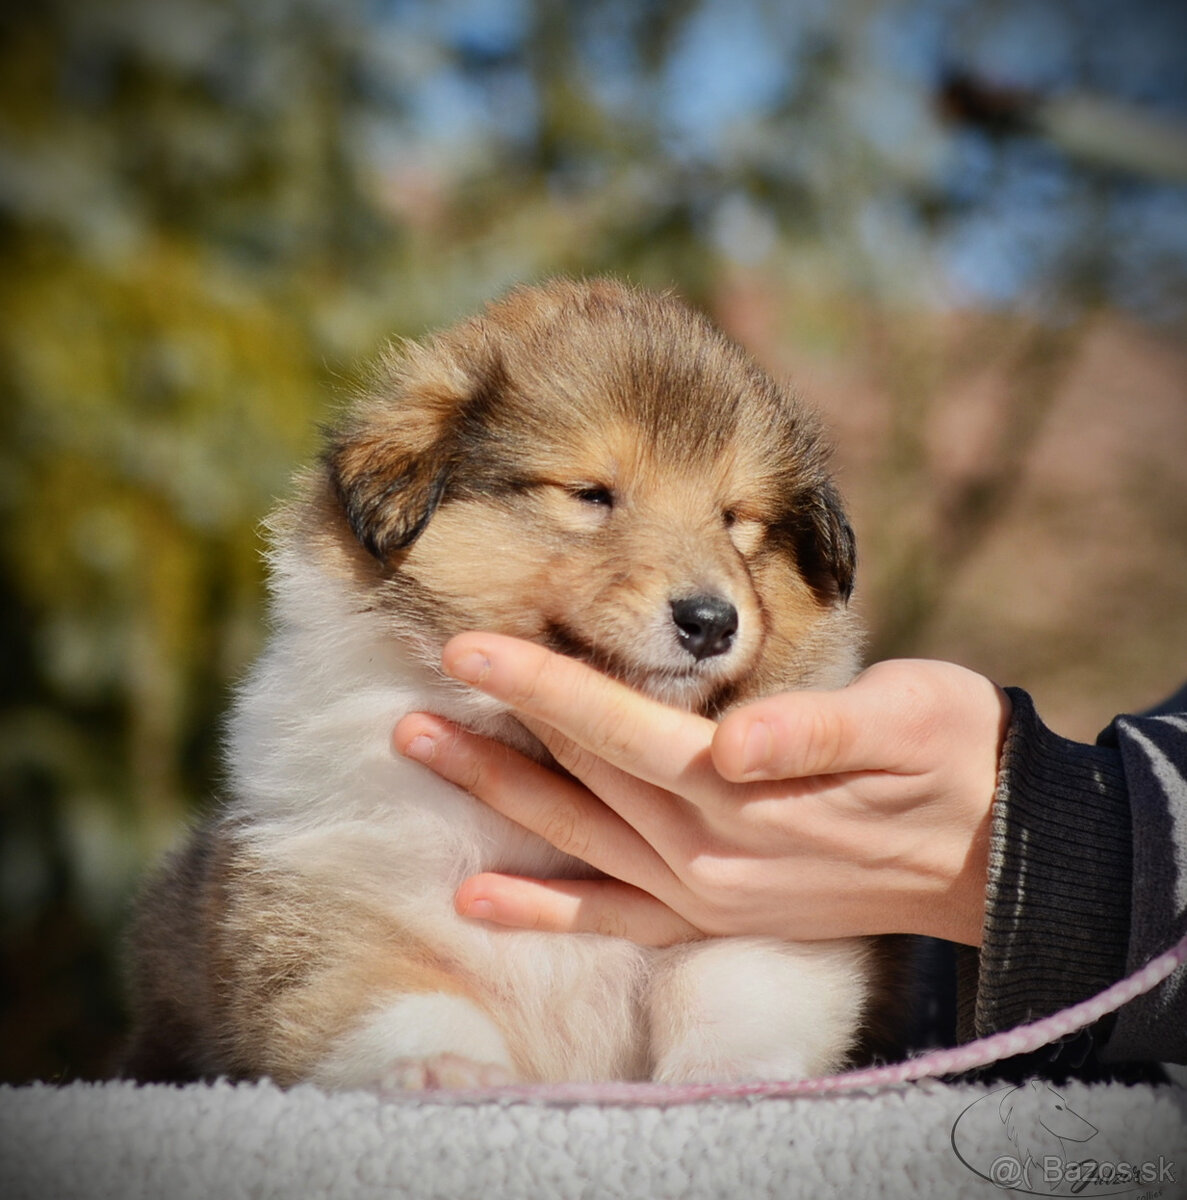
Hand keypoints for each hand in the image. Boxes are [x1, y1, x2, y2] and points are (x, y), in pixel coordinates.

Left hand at [392, 635, 1010, 946]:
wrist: (990, 845)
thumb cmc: (947, 753)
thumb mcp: (907, 716)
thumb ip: (816, 730)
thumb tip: (741, 738)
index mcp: (743, 785)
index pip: (617, 726)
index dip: (540, 684)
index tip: (469, 646)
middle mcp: (707, 844)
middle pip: (579, 776)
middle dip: (495, 729)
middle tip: (416, 686)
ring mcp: (704, 888)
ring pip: (576, 838)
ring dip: (494, 798)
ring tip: (418, 752)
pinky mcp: (713, 913)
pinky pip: (612, 914)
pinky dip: (544, 910)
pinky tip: (478, 899)